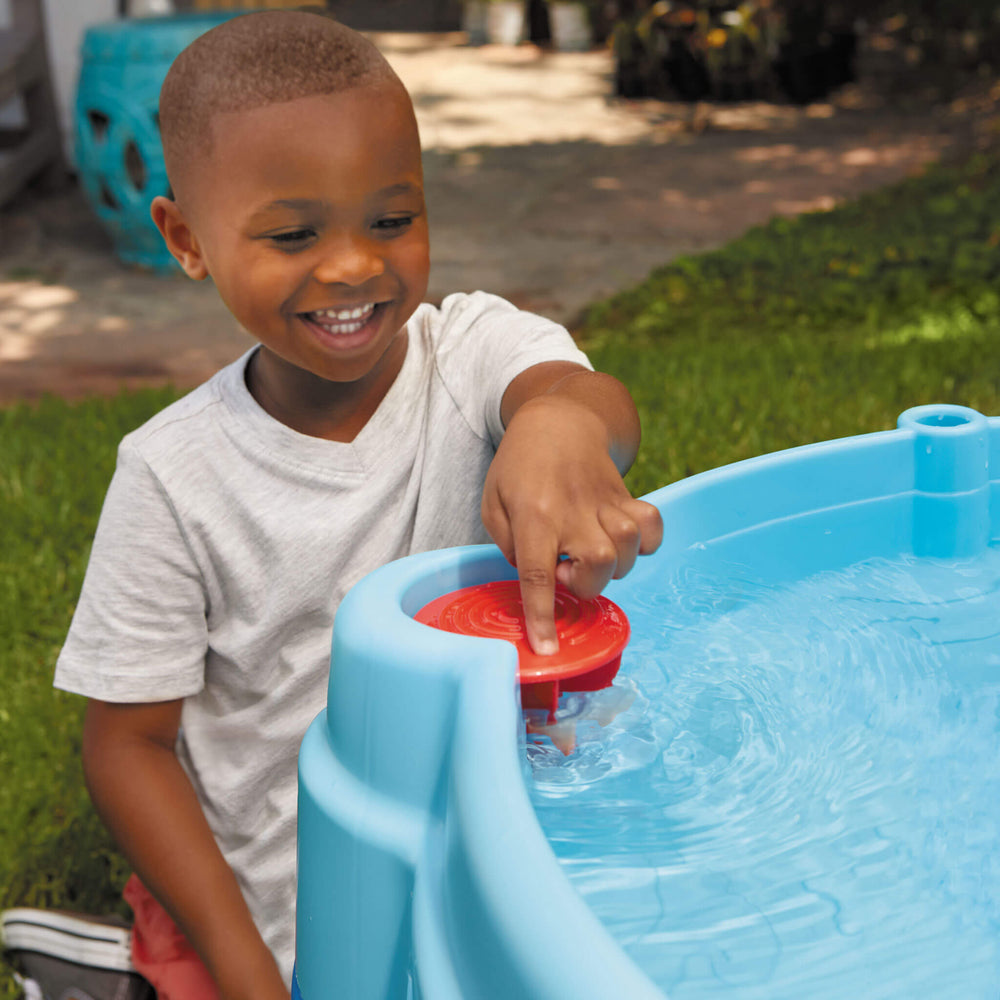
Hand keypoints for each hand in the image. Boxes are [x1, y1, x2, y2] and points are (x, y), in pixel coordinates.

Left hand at [482, 391, 661, 653]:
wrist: (558, 421)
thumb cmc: (517, 467)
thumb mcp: (493, 504)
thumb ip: (508, 545)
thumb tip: (538, 580)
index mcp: (534, 514)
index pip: (538, 573)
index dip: (541, 616)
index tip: (546, 650)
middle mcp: (573, 509)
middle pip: (597, 563)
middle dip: (584, 584)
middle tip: (564, 567)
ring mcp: (605, 502)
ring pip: (628, 547)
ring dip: (611, 566)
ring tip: (588, 553)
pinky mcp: (626, 497)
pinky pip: (653, 526)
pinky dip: (646, 543)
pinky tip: (623, 542)